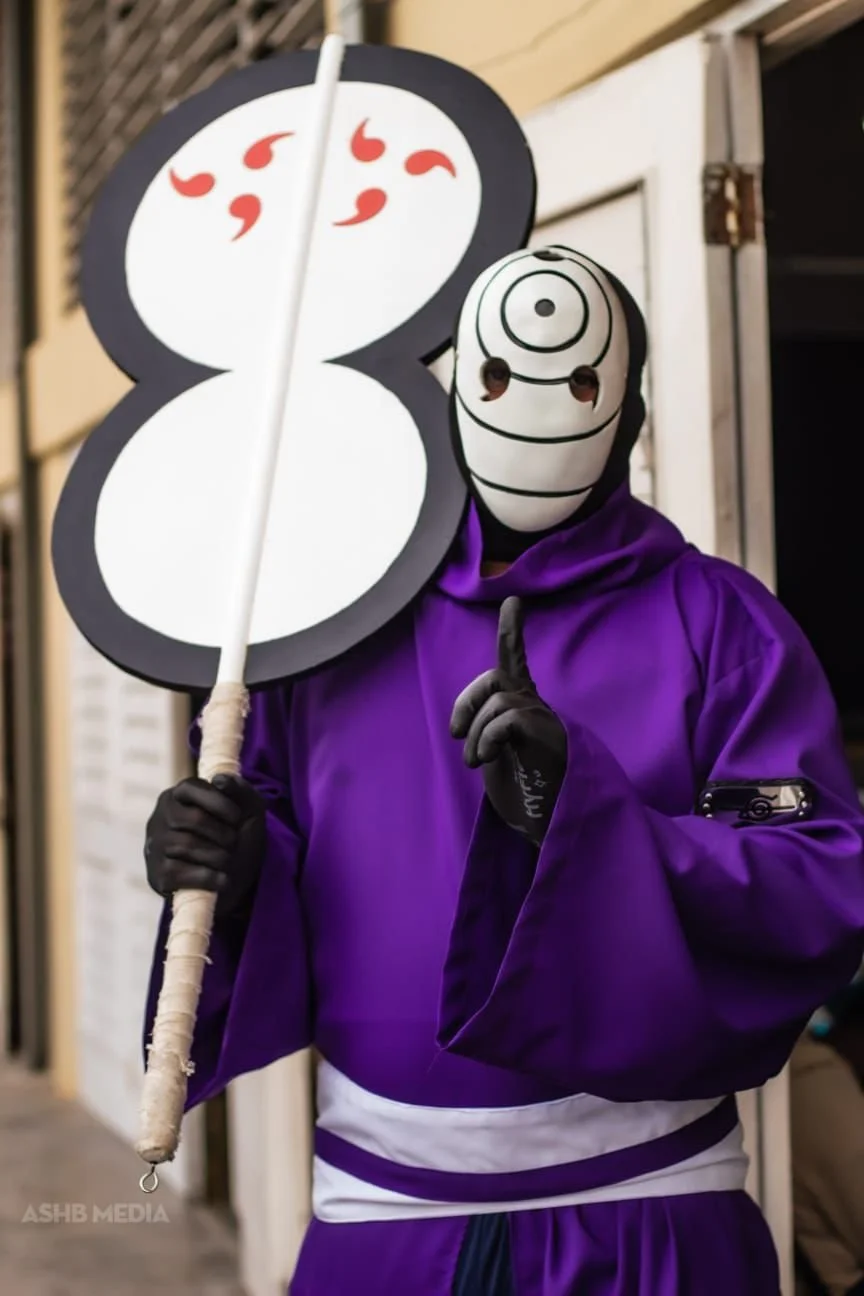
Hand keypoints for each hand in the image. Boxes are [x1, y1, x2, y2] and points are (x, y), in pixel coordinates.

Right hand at [144, 775, 265, 916]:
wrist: (237, 882)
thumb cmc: (238, 838)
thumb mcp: (247, 810)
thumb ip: (239, 789)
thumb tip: (219, 780)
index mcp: (178, 796)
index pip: (191, 788)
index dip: (218, 802)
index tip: (238, 818)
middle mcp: (160, 818)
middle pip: (193, 819)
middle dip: (223, 833)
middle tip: (234, 843)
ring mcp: (154, 847)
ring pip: (186, 846)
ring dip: (219, 856)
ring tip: (229, 861)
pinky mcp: (157, 875)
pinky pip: (180, 873)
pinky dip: (209, 877)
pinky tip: (221, 879)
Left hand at [450, 597, 566, 845]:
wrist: (551, 822)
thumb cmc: (523, 790)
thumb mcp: (495, 752)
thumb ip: (488, 727)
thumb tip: (463, 719)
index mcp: (523, 707)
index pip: (515, 660)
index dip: (512, 630)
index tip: (513, 601)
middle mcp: (536, 707)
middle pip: (495, 676)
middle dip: (466, 701)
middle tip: (455, 734)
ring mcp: (544, 721)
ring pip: (498, 698)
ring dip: (475, 731)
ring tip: (474, 760)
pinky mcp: (547, 737)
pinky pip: (508, 718)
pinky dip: (486, 737)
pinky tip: (485, 758)